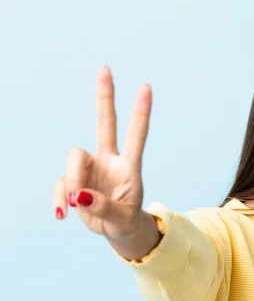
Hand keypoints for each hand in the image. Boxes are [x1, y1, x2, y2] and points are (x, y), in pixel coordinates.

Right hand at [53, 67, 152, 242]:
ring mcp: (91, 168)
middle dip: (105, 98)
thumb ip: (103, 208)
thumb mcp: (121, 219)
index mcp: (129, 167)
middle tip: (105, 69)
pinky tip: (63, 213)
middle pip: (105, 124)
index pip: (136, 136)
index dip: (140, 113)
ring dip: (72, 182)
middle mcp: (109, 161)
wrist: (118, 231)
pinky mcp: (74, 181)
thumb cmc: (126, 221)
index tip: (146, 87)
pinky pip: (61, 184)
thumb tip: (78, 196)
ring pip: (73, 159)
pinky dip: (60, 199)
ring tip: (77, 206)